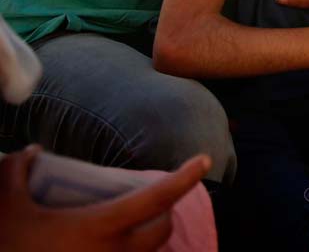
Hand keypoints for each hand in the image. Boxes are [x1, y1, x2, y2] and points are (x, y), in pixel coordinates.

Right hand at [0, 146, 209, 251]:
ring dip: (148, 238)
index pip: (158, 197)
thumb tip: (33, 151)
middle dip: (164, 212)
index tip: (204, 160)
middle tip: (152, 199)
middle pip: (161, 229)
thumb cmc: (9, 246)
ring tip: (134, 224)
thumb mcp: (7, 206)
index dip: (185, 177)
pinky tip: (119, 245)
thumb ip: (15, 171)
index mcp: (102, 226)